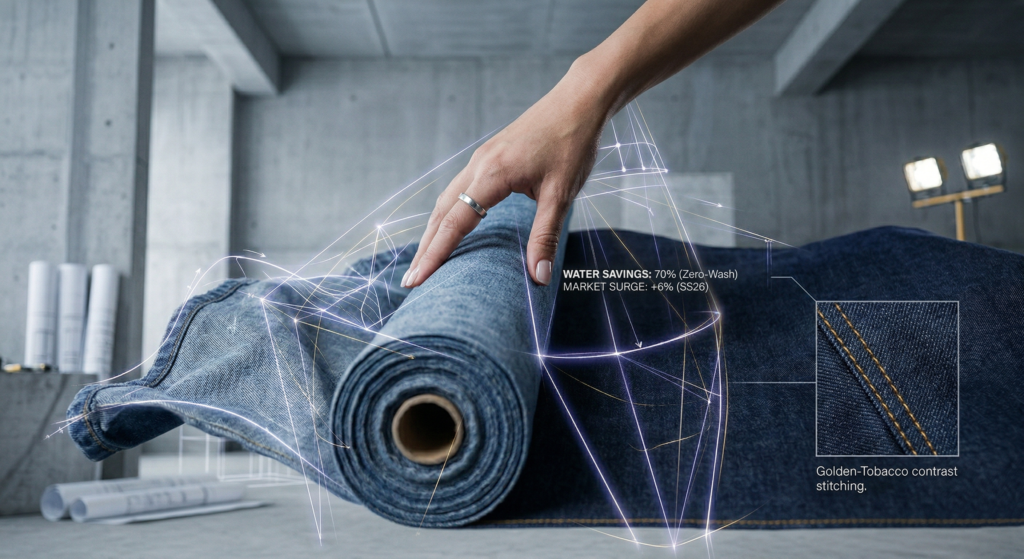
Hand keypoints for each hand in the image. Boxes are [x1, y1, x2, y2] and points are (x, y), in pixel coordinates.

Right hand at [402, 64, 607, 287]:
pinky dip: (447, 214)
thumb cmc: (573, 144)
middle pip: (440, 213)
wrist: (579, 101)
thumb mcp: (562, 195)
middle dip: (425, 248)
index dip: (434, 255)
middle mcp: (478, 165)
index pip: (454, 223)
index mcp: (492, 175)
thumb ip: (545, 236)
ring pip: (446, 200)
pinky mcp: (488, 157)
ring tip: (425, 260)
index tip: (417, 280)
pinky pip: (458, 190)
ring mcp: (481, 159)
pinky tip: (450, 227)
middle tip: (411, 281)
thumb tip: (539, 277)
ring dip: (433, 231)